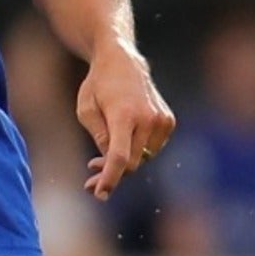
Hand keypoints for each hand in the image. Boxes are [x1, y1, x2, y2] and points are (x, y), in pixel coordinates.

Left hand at [76, 44, 174, 198]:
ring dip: (125, 160)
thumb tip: (109, 163)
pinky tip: (125, 136)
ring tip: (104, 152)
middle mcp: (147, 118)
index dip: (110, 178)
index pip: (120, 157)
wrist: (123, 61)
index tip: (100, 194)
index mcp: (124, 114)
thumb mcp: (86, 110)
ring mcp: (161, 120)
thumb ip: (99, 138)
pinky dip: (138, 148)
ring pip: (143, 157)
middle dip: (112, 172)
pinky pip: (152, 148)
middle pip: (132, 162)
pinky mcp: (168, 121)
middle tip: (91, 175)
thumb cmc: (98, 84)